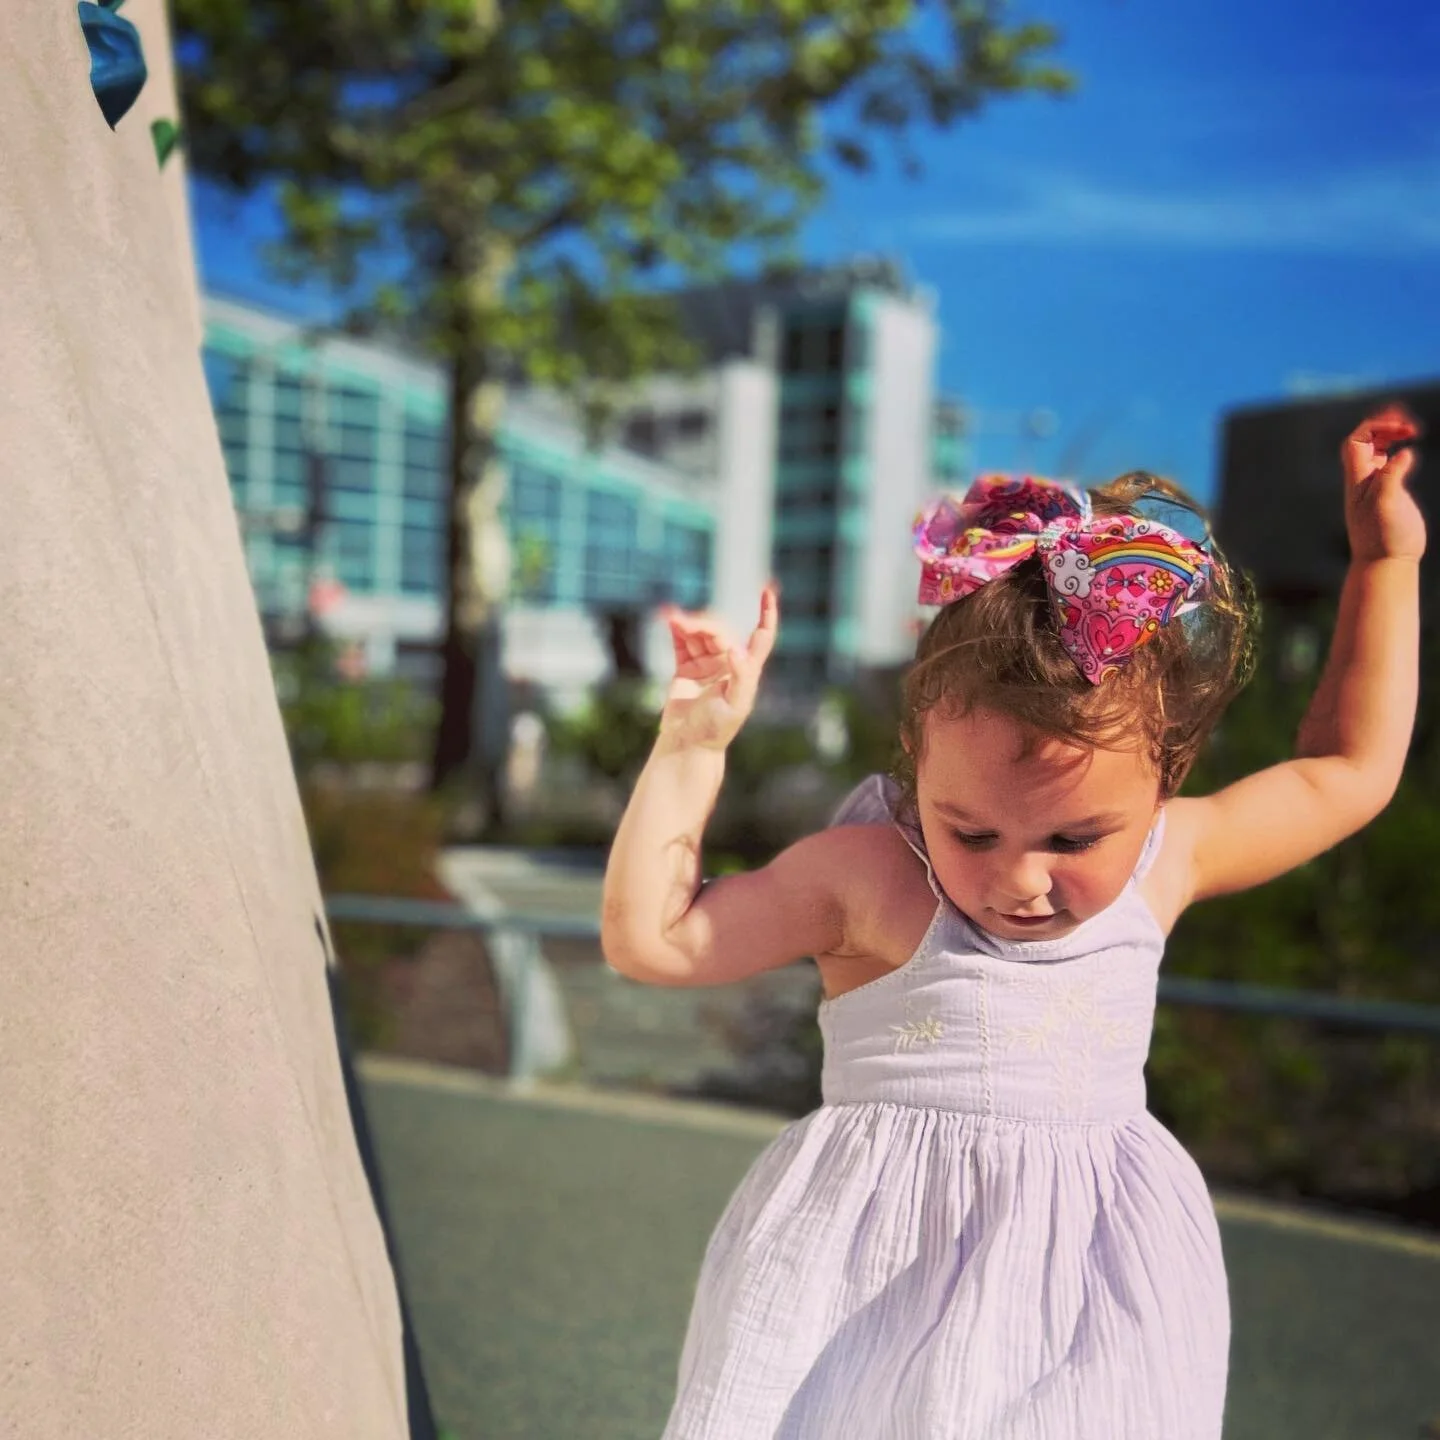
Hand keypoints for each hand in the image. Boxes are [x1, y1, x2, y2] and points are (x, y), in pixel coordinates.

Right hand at [658, 585, 778, 751]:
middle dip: (703, 623)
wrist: (688, 744)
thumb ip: (740, 677)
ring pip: (699, 634)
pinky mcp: (686, 668)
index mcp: (746, 670)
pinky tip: (669, 619)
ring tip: (673, 620)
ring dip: (687, 624)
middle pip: (719, 631)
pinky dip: (676, 629)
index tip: (768, 592)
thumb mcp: (735, 706)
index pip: (762, 636)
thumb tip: (736, 649)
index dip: (767, 614)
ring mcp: (706, 664)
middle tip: (683, 623)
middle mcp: (728, 663)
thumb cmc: (716, 729)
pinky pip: (682, 642)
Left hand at [1342, 406, 1424, 562]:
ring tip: (1411, 428)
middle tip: (1409, 424)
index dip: (1377, 427)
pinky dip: (1396, 450)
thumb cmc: (1384, 536)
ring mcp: (1374, 485)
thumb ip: (1392, 477)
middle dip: (1383, 425)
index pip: (1357, 441)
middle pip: (1364, 441)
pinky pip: (1385, 463)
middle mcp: (1363, 479)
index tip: (1404, 429)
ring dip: (1389, 434)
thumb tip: (1405, 453)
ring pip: (1374, 450)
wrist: (1385, 562)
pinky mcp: (1387, 494)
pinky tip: (1409, 449)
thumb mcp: (1387, 505)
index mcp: (1358, 478)